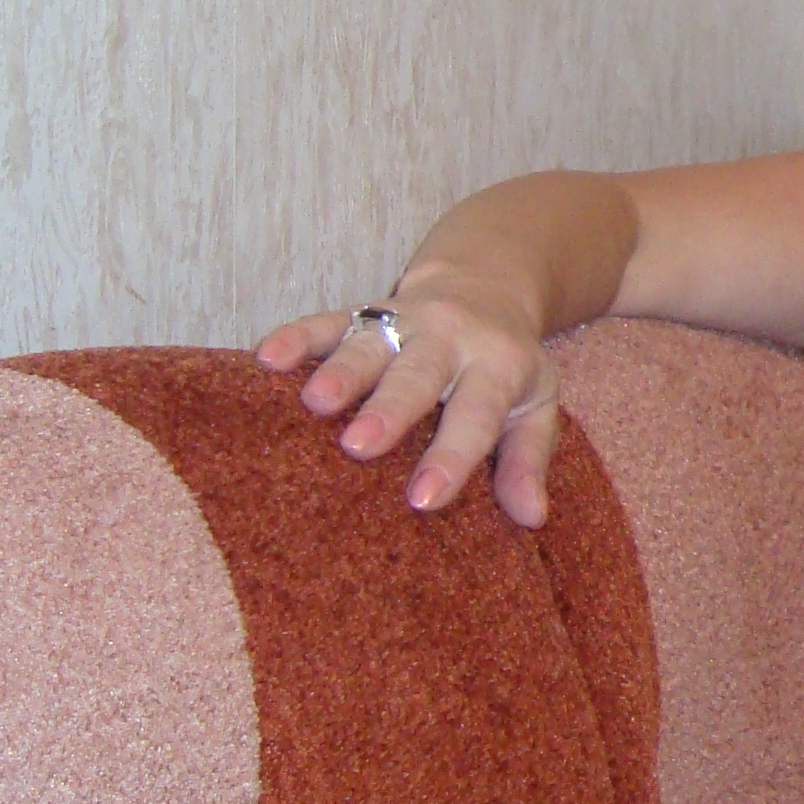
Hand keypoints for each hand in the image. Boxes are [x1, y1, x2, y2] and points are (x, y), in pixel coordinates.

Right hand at [255, 277, 564, 525]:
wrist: (487, 286)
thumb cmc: (508, 367)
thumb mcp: (536, 406)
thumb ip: (529, 460)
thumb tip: (532, 517)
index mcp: (498, 365)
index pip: (477, 414)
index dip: (452, 456)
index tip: (423, 498)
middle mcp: (450, 338)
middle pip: (418, 375)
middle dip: (389, 409)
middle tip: (359, 446)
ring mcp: (405, 321)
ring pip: (370, 344)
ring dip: (340, 370)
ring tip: (314, 402)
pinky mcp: (366, 310)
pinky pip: (328, 320)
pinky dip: (298, 336)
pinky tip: (268, 357)